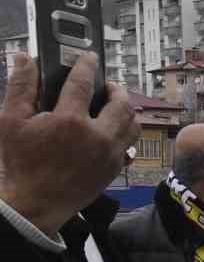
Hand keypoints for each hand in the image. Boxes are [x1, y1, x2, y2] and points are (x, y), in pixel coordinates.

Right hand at [0, 54, 137, 237]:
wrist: (35, 204)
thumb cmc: (20, 164)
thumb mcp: (10, 121)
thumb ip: (19, 87)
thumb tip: (22, 58)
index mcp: (70, 121)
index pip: (83, 83)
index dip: (87, 65)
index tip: (90, 56)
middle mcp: (96, 136)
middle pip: (121, 104)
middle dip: (116, 89)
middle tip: (107, 85)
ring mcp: (109, 154)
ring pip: (133, 125)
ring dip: (127, 111)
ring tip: (115, 105)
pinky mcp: (114, 169)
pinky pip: (130, 146)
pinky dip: (126, 134)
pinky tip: (115, 131)